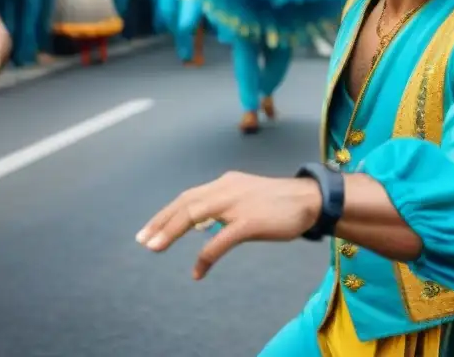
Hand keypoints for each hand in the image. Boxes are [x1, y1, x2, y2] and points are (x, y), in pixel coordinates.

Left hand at [136, 172, 321, 279]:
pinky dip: (205, 256)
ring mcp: (238, 204)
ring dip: (171, 232)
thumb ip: (224, 204)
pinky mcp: (250, 222)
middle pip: (186, 204)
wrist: (310, 199)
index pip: (188, 196)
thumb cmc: (279, 201)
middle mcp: (227, 189)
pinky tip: (197, 271)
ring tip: (154, 248)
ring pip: (195, 215)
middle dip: (161, 222)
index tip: (148, 229)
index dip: (166, 213)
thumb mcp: (246, 195)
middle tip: (143, 241)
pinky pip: (220, 240)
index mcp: (225, 182)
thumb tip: (201, 222)